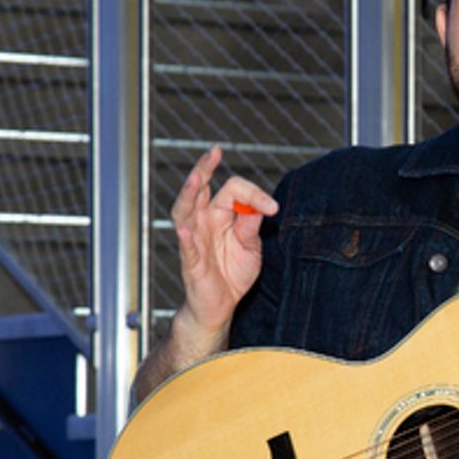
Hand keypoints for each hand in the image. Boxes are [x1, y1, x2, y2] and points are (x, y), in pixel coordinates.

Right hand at [171, 145, 277, 340]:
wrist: (221, 306)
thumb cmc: (233, 273)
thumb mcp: (251, 248)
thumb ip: (251, 227)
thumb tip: (258, 207)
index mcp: (220, 215)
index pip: (234, 191)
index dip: (254, 194)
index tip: (273, 208)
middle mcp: (203, 222)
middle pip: (200, 190)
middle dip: (205, 169)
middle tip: (213, 152)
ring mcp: (194, 240)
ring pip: (185, 211)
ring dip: (190, 193)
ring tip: (196, 178)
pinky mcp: (191, 262)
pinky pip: (186, 248)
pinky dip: (186, 238)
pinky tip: (184, 229)